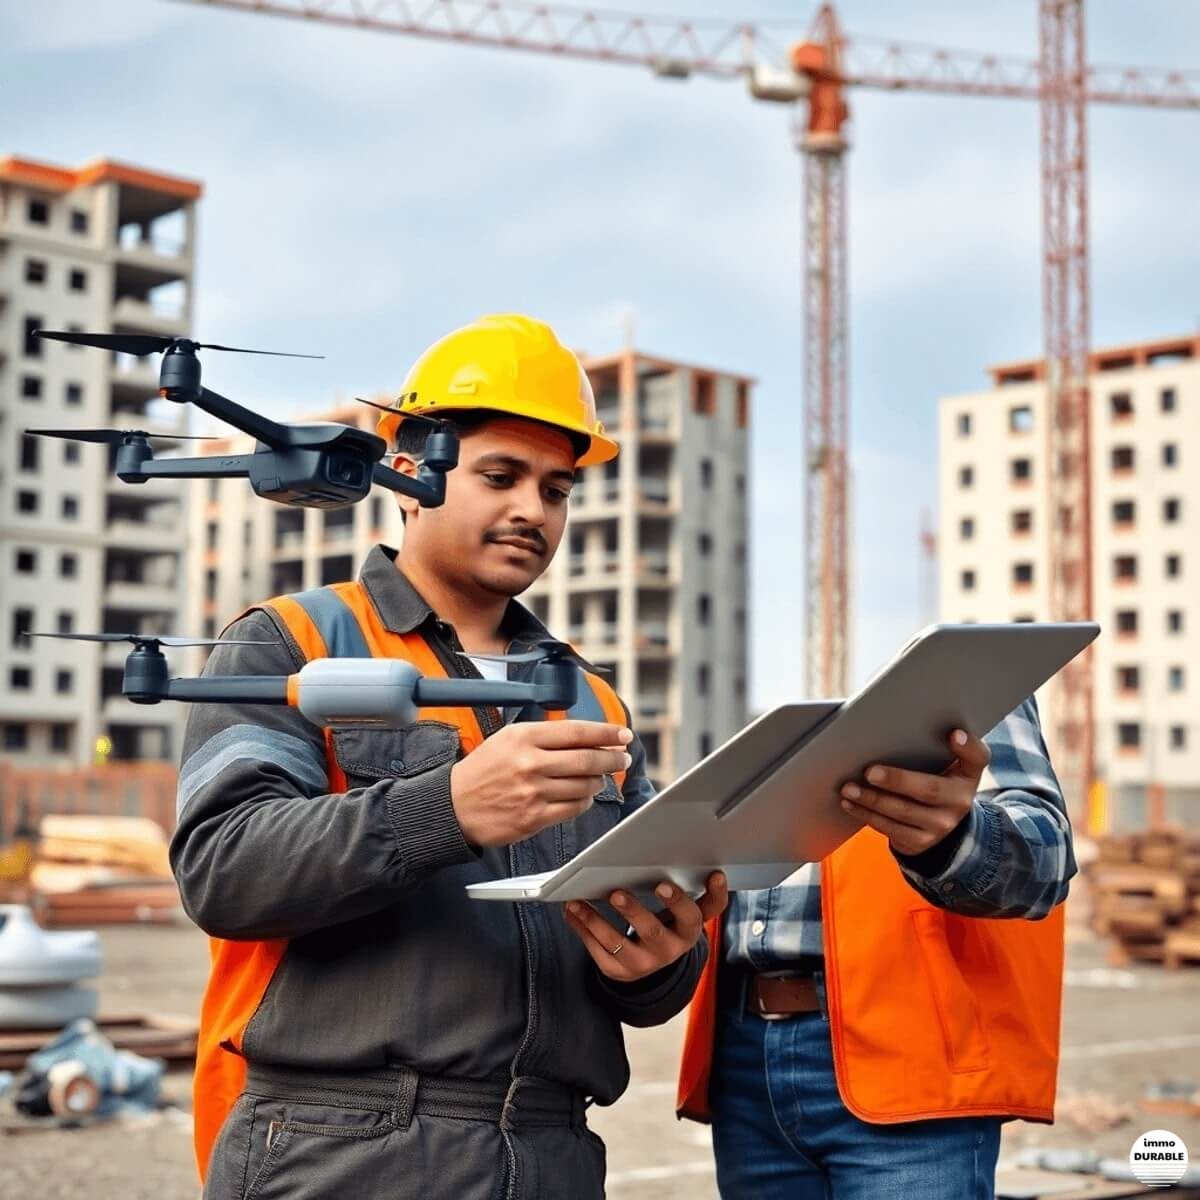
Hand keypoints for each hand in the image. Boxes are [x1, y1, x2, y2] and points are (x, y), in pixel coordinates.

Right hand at [450, 720, 631, 847]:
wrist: (453, 805)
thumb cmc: (483, 770)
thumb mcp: (508, 738)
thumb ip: (544, 735)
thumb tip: (586, 737)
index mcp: (524, 737)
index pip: (577, 732)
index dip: (606, 733)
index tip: (622, 734)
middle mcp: (530, 763)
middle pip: (587, 759)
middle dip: (612, 758)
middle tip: (622, 758)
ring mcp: (533, 792)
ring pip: (584, 785)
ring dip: (598, 781)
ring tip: (599, 778)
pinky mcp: (534, 818)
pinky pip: (574, 808)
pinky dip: (585, 801)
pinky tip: (584, 796)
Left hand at [563, 871, 727, 982]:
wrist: (651, 964)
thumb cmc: (664, 923)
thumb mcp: (678, 911)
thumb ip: (681, 889)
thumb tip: (675, 854)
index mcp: (688, 928)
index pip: (702, 913)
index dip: (708, 894)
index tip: (711, 874)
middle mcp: (670, 949)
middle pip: (654, 931)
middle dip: (634, 912)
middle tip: (617, 892)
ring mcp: (644, 964)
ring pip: (619, 944)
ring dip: (596, 921)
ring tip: (578, 901)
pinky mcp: (620, 971)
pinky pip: (598, 951)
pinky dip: (582, 929)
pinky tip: (572, 911)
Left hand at [838, 728, 989, 856]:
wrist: (938, 821)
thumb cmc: (936, 780)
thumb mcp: (947, 764)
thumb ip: (936, 745)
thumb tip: (911, 724)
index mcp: (967, 774)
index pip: (977, 758)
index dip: (968, 747)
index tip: (954, 734)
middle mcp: (959, 801)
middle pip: (929, 790)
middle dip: (897, 780)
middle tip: (869, 772)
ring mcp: (941, 825)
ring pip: (903, 812)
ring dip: (872, 800)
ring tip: (849, 788)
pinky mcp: (921, 842)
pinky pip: (891, 829)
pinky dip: (867, 815)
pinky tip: (850, 804)